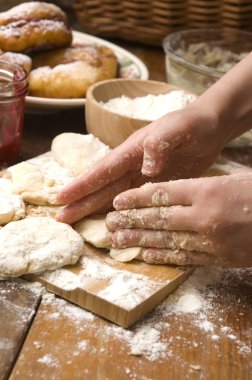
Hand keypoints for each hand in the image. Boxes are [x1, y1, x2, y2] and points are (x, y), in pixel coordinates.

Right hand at [56, 105, 221, 223]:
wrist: (210, 128)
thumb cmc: (193, 123)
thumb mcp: (179, 128)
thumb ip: (160, 144)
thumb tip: (147, 169)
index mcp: (133, 150)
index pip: (103, 170)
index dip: (82, 185)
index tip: (61, 197)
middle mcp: (132, 164)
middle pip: (102, 186)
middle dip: (81, 201)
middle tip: (60, 218)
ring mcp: (142, 176)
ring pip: (114, 195)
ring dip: (94, 208)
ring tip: (75, 222)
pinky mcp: (155, 184)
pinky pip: (134, 200)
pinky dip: (121, 211)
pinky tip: (111, 221)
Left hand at [106, 171, 251, 266]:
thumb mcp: (234, 179)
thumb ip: (203, 187)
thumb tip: (170, 193)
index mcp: (209, 190)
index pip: (163, 193)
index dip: (137, 198)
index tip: (117, 201)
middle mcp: (206, 216)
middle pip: (159, 218)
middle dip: (131, 220)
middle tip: (108, 224)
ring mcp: (212, 239)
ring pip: (167, 239)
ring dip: (140, 240)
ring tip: (118, 241)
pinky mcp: (221, 257)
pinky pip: (186, 256)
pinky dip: (165, 255)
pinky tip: (147, 254)